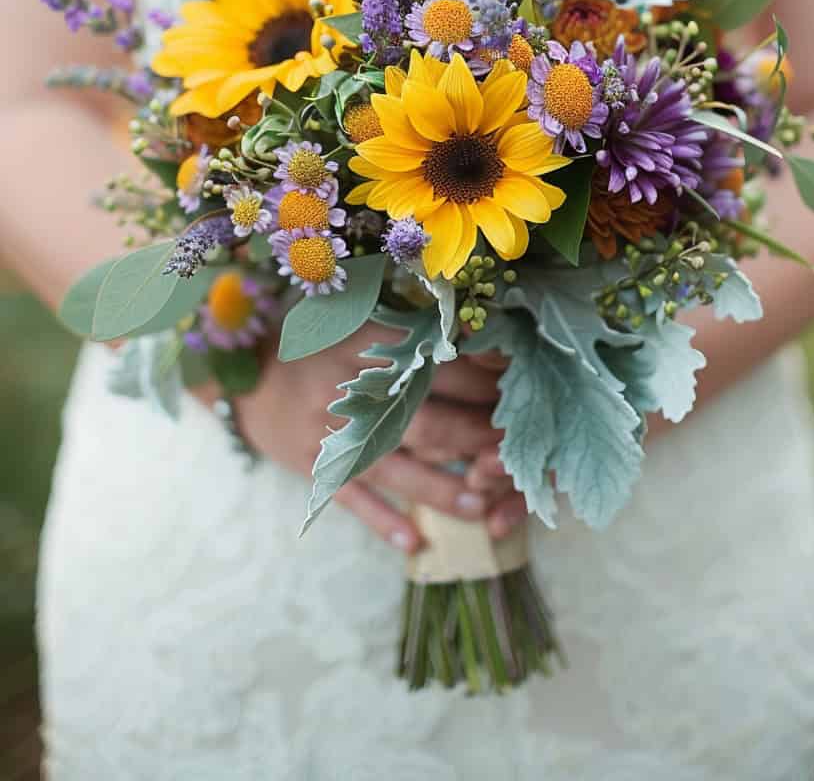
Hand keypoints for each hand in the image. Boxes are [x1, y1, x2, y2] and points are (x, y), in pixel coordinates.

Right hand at [220, 323, 526, 551]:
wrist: (242, 373)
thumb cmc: (313, 345)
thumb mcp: (356, 324)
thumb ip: (407, 336)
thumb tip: (480, 347)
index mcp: (365, 344)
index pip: (435, 363)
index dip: (481, 378)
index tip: (518, 387)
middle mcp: (350, 390)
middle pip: (423, 418)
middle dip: (474, 436)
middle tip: (514, 452)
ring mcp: (329, 433)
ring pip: (394, 466)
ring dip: (441, 488)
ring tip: (483, 506)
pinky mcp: (312, 467)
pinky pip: (351, 499)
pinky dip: (383, 521)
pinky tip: (416, 542)